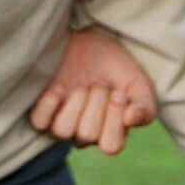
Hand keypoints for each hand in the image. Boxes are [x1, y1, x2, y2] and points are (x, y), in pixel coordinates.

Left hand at [28, 28, 157, 154]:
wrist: (91, 37)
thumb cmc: (115, 64)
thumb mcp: (138, 82)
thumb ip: (144, 105)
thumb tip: (131, 119)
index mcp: (110, 132)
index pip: (111, 146)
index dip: (114, 120)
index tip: (118, 93)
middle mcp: (85, 133)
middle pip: (87, 135)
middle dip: (96, 102)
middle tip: (99, 84)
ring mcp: (62, 122)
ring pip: (63, 130)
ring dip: (75, 102)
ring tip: (81, 85)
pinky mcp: (42, 111)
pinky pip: (40, 122)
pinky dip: (49, 104)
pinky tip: (60, 88)